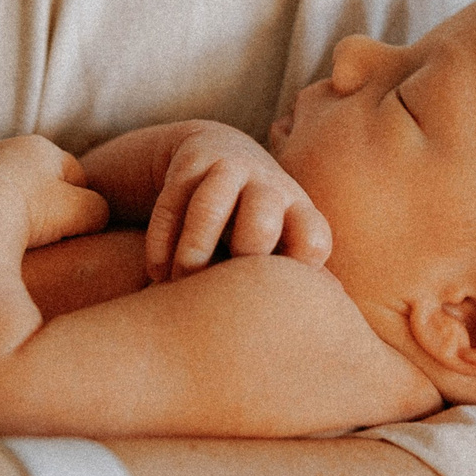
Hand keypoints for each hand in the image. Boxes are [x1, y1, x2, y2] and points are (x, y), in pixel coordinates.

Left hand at [0, 134, 110, 249]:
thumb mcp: (80, 213)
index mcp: (38, 147)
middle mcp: (1, 149)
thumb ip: (97, 209)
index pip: (73, 176)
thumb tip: (95, 216)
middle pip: (34, 182)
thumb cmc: (25, 215)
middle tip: (41, 239)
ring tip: (9, 243)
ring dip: (8, 215)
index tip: (70, 232)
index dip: (78, 206)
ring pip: (0, 195)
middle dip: (41, 207)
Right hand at [146, 123, 330, 281]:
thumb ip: (295, 277)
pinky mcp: (192, 162)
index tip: (271, 293)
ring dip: (191, 252)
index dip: (295, 273)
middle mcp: (269, 187)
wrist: (220, 151)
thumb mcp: (280, 239)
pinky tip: (157, 272)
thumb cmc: (252, 219)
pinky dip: (160, 243)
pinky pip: (171, 203)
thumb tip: (318, 324)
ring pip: (209, 208)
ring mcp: (230, 169)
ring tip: (178, 283)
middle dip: (237, 259)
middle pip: (261, 223)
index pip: (312, 241)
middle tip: (220, 288)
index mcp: (298, 211)